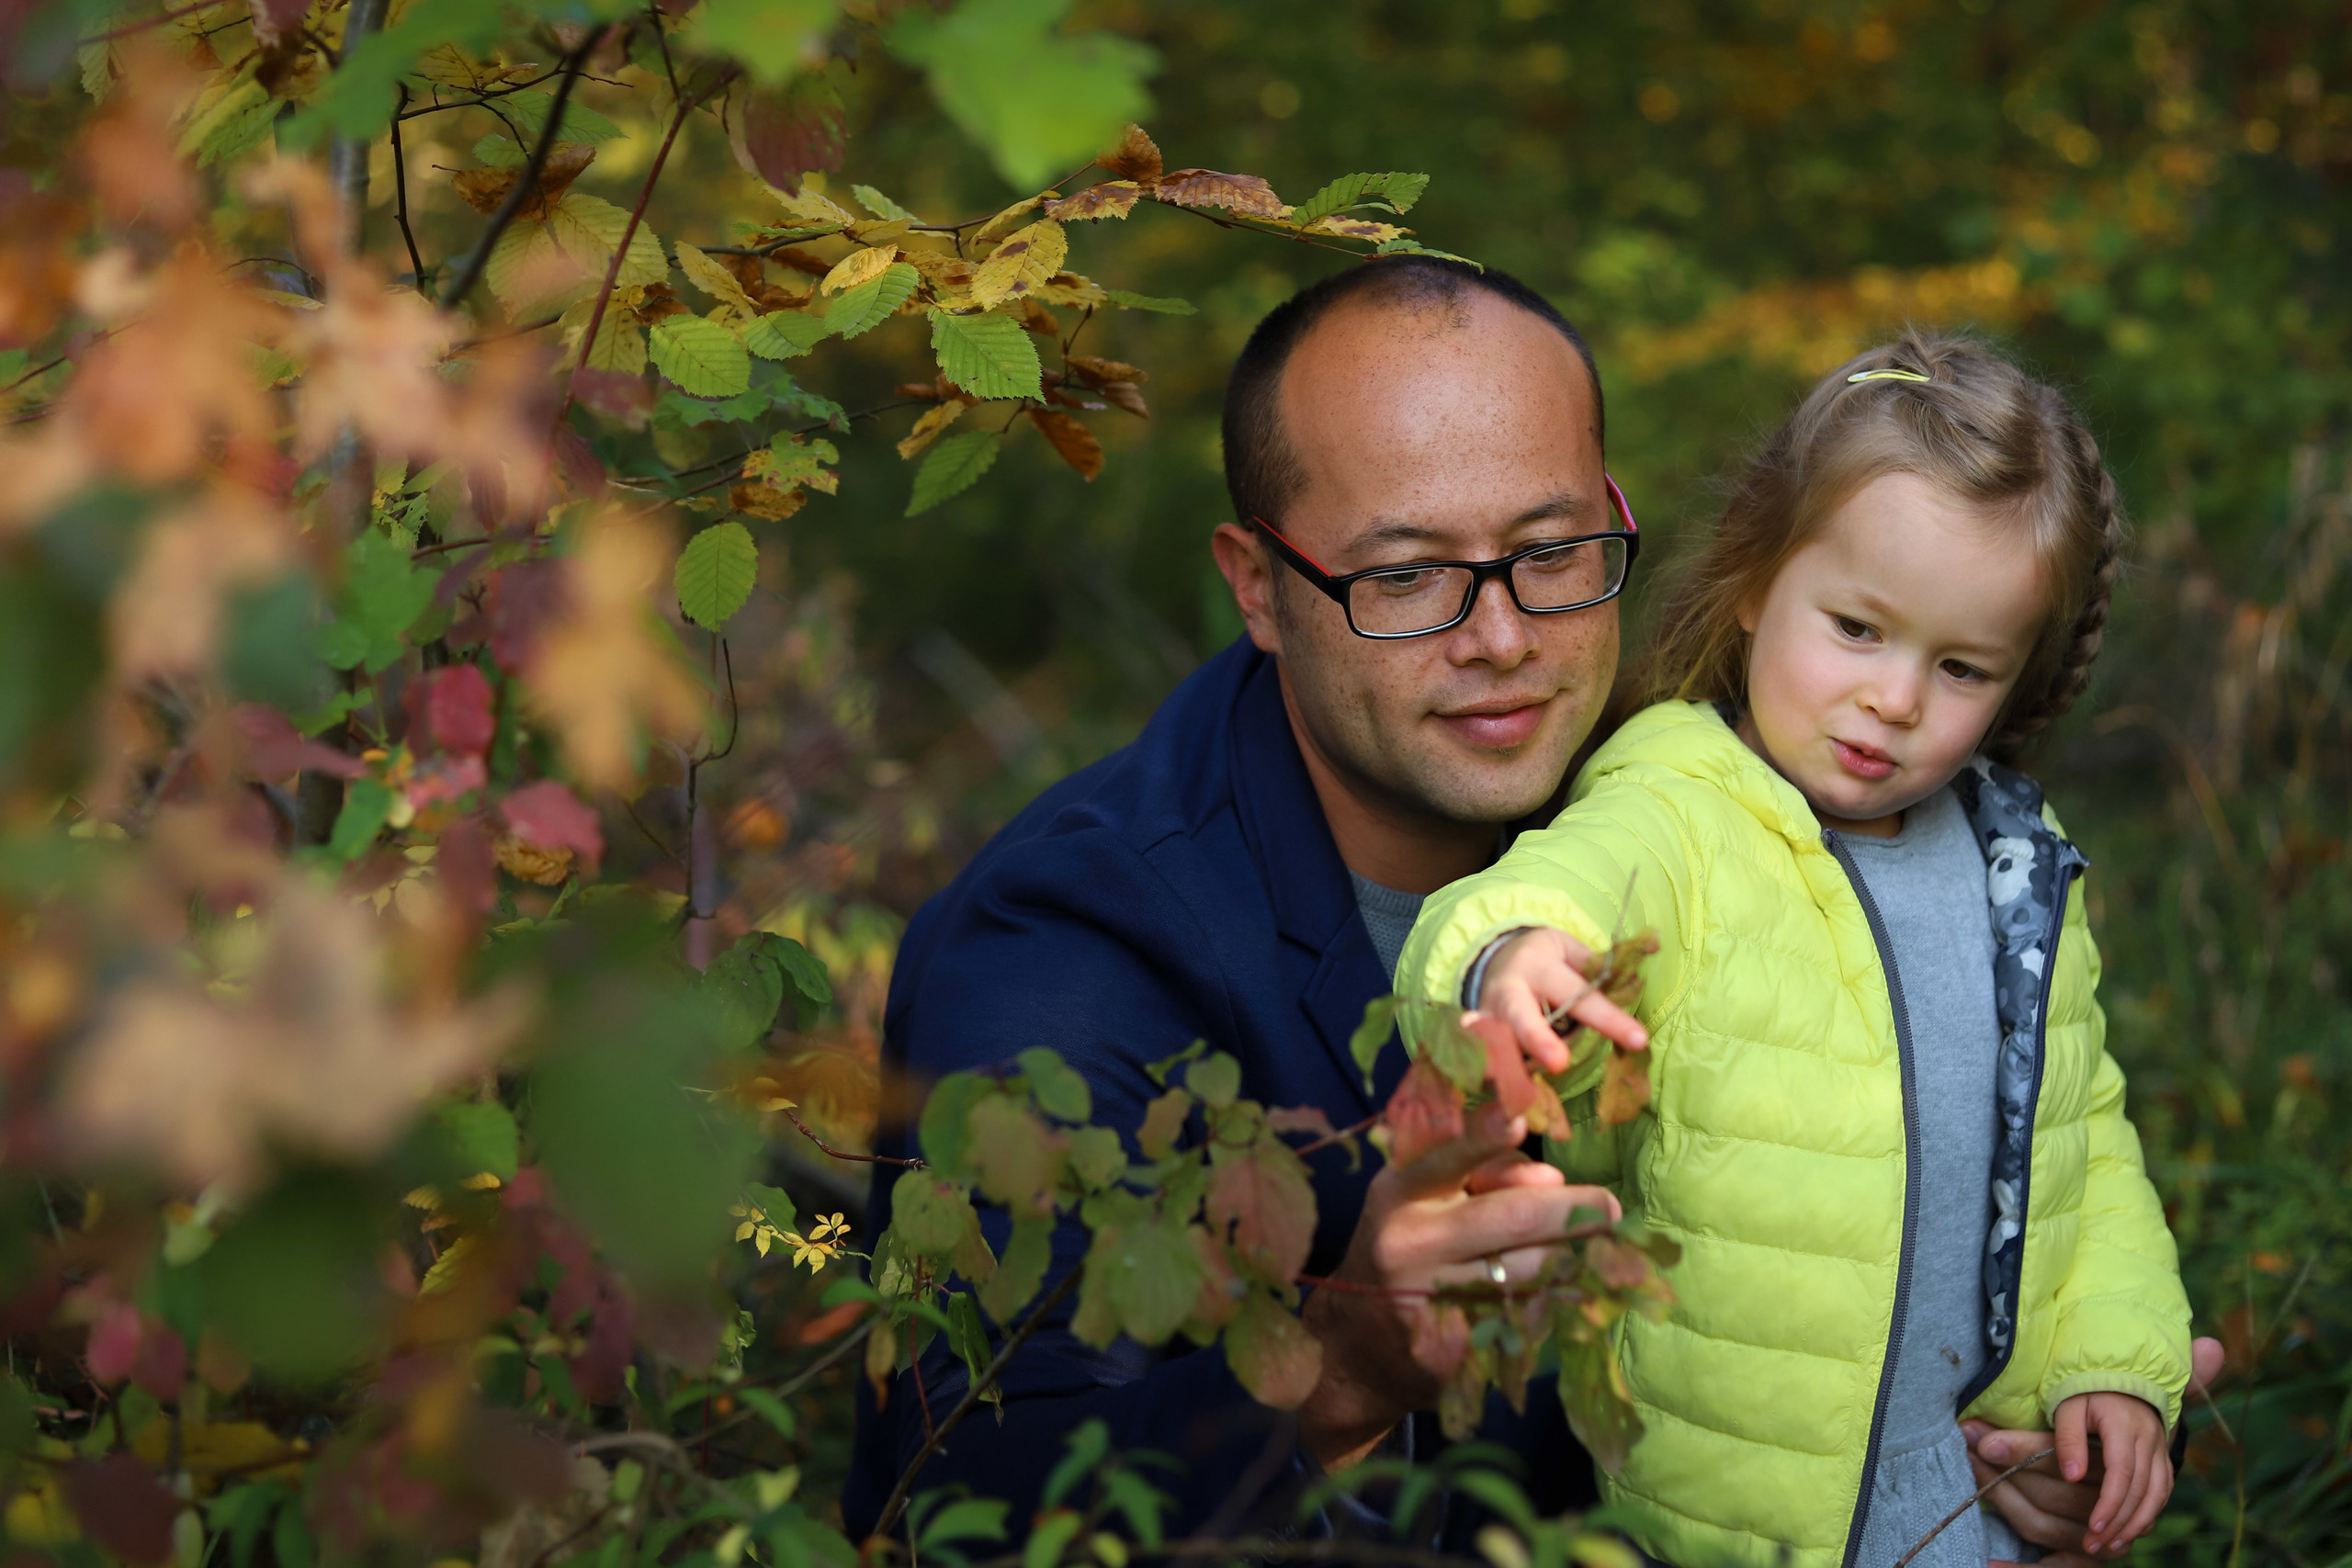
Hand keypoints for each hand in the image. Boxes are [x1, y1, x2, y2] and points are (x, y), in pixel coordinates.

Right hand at [1298, 1099, 1620, 1470]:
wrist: (1357, 1345)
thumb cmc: (1407, 1249)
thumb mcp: (1425, 1199)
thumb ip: (1482, 1175)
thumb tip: (1553, 1179)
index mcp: (1400, 1191)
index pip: (1447, 1156)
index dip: (1484, 1136)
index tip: (1517, 1118)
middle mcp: (1410, 1243)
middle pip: (1513, 1217)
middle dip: (1575, 1209)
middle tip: (1609, 1208)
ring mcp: (1432, 1299)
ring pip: (1533, 1270)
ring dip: (1573, 1257)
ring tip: (1590, 1251)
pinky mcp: (1458, 1348)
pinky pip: (1530, 1314)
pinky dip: (1555, 1299)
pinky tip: (1559, 1293)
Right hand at [1476, 927, 1648, 1075]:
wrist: (1493, 960)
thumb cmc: (1545, 960)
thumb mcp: (1569, 950)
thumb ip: (1604, 962)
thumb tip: (1657, 947)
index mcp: (1538, 964)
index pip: (1579, 993)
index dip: (1608, 1017)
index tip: (1639, 1039)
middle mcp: (1507, 990)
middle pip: (1520, 1015)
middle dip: (1537, 1038)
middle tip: (1559, 1063)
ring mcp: (1486, 1015)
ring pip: (1496, 1040)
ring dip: (1508, 1064)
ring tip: (1520, 1090)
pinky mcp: (1475, 1037)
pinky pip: (1483, 1058)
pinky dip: (1488, 1074)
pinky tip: (1498, 1093)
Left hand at [2053, 1392, 2169, 1554]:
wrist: (2119, 1373)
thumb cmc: (2085, 1389)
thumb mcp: (2068, 1406)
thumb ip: (2068, 1439)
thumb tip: (2072, 1478)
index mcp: (2125, 1425)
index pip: (2122, 1473)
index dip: (2110, 1504)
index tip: (2093, 1527)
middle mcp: (2150, 1439)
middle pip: (2141, 1490)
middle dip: (2120, 1522)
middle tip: (2094, 1544)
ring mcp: (2160, 1449)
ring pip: (2157, 1495)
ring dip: (2137, 1523)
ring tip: (2112, 1544)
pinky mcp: (2162, 1457)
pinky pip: (2163, 1491)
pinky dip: (2150, 1513)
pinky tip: (2131, 1529)